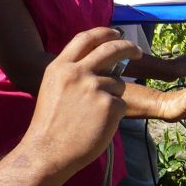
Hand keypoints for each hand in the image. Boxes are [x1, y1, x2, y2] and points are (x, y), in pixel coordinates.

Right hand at [22, 28, 141, 176]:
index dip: (105, 33)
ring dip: (113, 96)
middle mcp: (78, 72)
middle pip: (112, 49)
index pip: (86, 38)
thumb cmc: (51, 125)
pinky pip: (121, 104)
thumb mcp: (54, 87)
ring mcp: (95, 88)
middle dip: (129, 47)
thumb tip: (105, 62)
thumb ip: (74, 72)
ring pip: (118, 84)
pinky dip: (114, 115)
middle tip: (138, 52)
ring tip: (92, 116)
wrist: (47, 152)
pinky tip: (97, 126)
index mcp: (60, 67)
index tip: (117, 33)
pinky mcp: (110, 105)